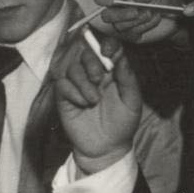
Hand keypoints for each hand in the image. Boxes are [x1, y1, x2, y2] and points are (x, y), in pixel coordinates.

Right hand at [54, 33, 140, 174]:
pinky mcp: (64, 97)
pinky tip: (82, 104)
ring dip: (82, 81)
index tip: (108, 52)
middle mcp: (93, 73)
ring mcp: (77, 84)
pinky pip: (62, 84)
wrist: (106, 149)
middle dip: (90, 62)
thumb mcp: (132, 102)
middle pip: (85, 52)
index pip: (106, 47)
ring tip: (93, 100)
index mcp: (111, 71)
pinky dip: (72, 92)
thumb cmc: (122, 124)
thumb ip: (127, 78)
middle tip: (97, 78)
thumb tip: (119, 56)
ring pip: (72, 67)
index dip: (106, 44)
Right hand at [94, 0, 187, 43]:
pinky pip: (133, 34)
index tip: (121, 0)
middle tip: (136, 11)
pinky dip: (145, 27)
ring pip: (120, 27)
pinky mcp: (131, 35)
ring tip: (152, 12)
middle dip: (121, 15)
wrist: (175, 16)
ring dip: (138, 20)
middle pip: (106, 16)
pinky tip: (154, 20)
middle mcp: (117, 9)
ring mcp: (123, 23)